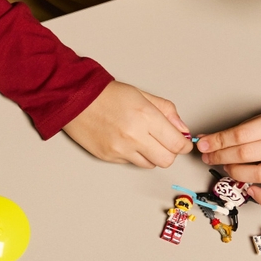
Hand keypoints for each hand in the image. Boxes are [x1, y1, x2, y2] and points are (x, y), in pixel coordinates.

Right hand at [63, 81, 193, 167]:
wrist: (76, 100)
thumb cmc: (106, 95)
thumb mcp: (142, 95)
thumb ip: (166, 111)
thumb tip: (182, 129)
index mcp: (145, 117)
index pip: (177, 143)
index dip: (184, 145)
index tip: (183, 143)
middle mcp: (134, 136)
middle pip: (167, 160)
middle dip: (171, 153)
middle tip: (167, 144)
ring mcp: (120, 149)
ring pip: (150, 165)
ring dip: (153, 155)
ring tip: (144, 141)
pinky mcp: (109, 157)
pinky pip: (131, 163)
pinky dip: (135, 155)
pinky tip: (127, 141)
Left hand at [197, 111, 260, 207]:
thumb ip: (236, 132)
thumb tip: (206, 141)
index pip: (241, 135)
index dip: (218, 142)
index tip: (204, 145)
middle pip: (246, 154)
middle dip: (221, 157)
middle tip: (209, 158)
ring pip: (259, 175)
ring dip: (235, 173)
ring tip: (227, 168)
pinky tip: (251, 191)